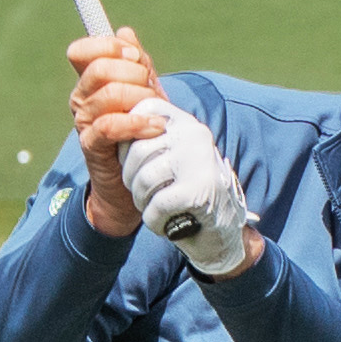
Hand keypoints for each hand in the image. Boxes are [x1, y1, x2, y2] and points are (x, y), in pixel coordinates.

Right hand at [68, 30, 172, 238]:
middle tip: (151, 90)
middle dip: (134, 74)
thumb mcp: (146, 94)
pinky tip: (155, 127)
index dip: (109, 46)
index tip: (136, 56)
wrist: (137, 183)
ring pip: (108, 94)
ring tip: (156, 113)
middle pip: (98, 68)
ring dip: (140, 99)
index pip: (82, 50)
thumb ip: (138, 64)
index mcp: (90, 83)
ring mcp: (83, 123)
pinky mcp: (91, 146)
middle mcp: (81, 99)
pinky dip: (137, 123)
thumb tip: (125, 32)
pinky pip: (109, 125)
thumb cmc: (142, 135)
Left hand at [130, 107, 257, 278]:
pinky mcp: (197, 191)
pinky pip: (156, 204)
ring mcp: (198, 162)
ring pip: (143, 179)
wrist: (225, 232)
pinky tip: (164, 224)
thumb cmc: (191, 193)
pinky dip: (153, 220)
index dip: (128, 139)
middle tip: (143, 194)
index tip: (136, 162)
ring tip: (153, 209)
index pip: (144, 109)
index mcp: (187, 123)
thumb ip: (154, 138)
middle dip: (130, 178)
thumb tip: (114, 126)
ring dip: (141, 201)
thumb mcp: (177, 156)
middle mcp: (195, 135)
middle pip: (136, 150)